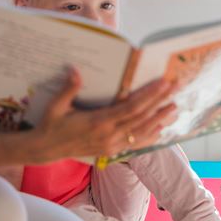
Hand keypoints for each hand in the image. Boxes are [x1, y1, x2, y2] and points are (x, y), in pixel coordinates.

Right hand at [29, 68, 178, 162]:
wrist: (46, 149)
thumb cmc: (52, 125)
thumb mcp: (56, 106)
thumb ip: (68, 89)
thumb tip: (75, 70)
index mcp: (98, 122)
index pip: (131, 107)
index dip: (149, 96)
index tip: (163, 83)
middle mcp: (109, 135)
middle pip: (141, 117)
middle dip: (160, 102)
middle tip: (175, 88)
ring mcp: (112, 145)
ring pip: (142, 131)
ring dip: (160, 119)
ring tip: (174, 107)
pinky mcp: (112, 151)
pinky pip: (135, 144)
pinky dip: (150, 136)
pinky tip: (161, 129)